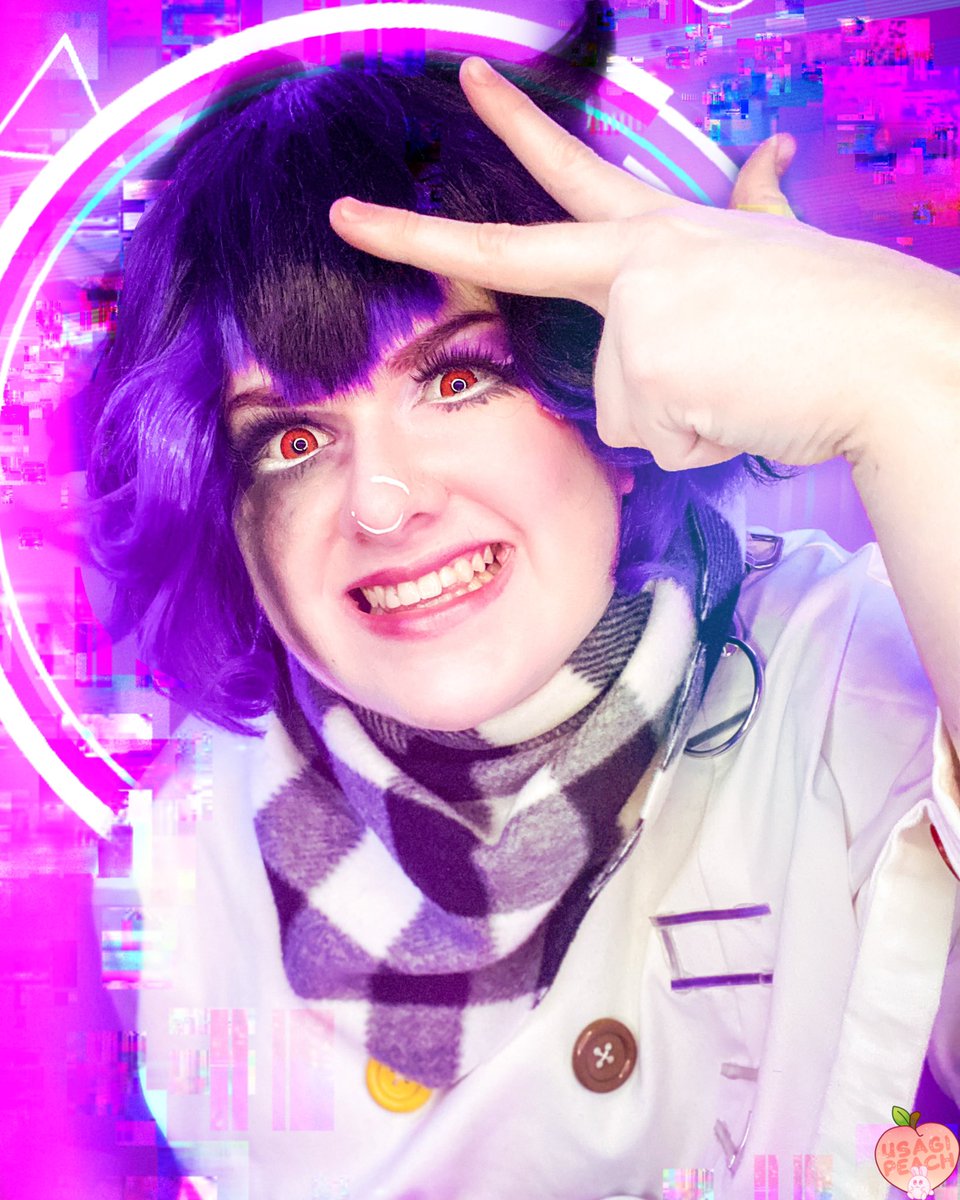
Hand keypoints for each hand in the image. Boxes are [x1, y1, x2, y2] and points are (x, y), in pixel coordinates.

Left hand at [330, 57, 954, 470]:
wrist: (884, 358)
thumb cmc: (833, 310)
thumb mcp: (781, 244)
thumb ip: (756, 205)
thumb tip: (775, 154)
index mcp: (660, 231)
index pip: (575, 172)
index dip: (520, 126)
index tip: (467, 79)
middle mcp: (635, 264)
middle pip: (508, 252)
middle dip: (412, 232)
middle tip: (340, 212)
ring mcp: (633, 317)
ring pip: (623, 407)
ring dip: (682, 414)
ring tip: (742, 380)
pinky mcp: (645, 377)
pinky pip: (655, 441)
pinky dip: (700, 442)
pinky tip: (739, 406)